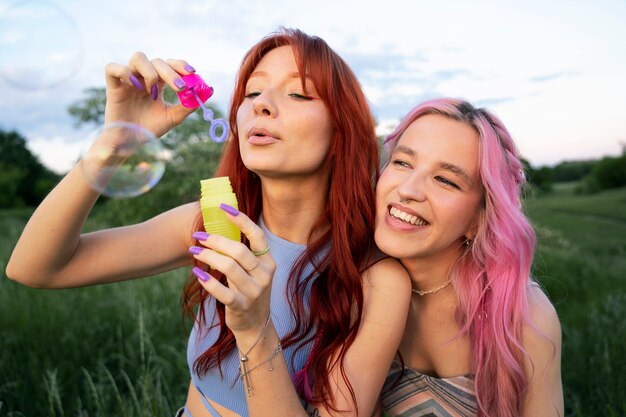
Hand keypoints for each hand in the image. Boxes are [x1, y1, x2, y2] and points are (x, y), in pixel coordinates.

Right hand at [104, 51, 196, 136]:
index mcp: (158, 83)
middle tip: (181, 88)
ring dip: (151, 72)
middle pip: (157, 61)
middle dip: (171, 72)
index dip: (181, 65)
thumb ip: (188, 105)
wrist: (131, 143)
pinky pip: (113, 68)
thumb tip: (209, 91)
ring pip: (138, 57)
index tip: (192, 73)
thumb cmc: (150, 128)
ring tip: (153, 92)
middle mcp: (143, 78)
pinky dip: (125, 72)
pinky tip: (135, 86)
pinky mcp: (113, 86)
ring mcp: (128, 80)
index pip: (170, 64)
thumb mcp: (173, 117)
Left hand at [189, 207, 275, 334]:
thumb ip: (242, 254)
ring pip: (229, 267)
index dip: (241, 220)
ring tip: (194, 250)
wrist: (256, 325)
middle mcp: (265, 275)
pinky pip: (222, 291)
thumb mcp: (253, 272)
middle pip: (239, 251)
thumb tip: (218, 228)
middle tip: (199, 236)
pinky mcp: (241, 306)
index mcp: (268, 262)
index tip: (223, 208)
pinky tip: (197, 272)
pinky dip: (208, 280)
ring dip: (208, 256)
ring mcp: (254, 292)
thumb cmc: (249, 291)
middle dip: (216, 240)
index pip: (258, 236)